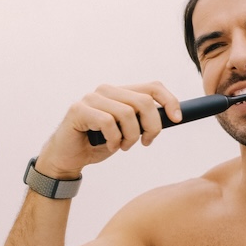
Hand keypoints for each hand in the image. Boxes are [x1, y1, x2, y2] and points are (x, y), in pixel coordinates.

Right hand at [36, 82, 182, 178]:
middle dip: (152, 126)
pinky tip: (109, 146)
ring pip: (127, 113)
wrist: (68, 158)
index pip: (152, 87)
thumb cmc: (98, 144)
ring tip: (123, 146)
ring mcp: (91, 98)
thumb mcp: (127, 131)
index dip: (169, 100)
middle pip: (144, 102)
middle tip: (145, 142)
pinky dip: (114, 140)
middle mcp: (106, 90)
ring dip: (130, 136)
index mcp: (120, 93)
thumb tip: (171, 116)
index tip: (177, 119)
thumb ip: (143, 120)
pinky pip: (108, 122)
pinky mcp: (79, 110)